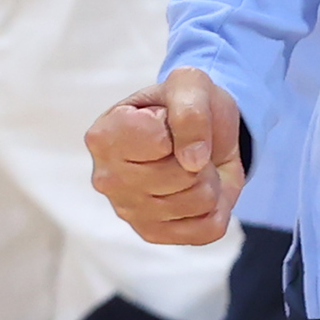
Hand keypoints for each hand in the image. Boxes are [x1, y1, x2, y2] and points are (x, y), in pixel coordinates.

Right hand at [87, 67, 244, 245]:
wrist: (196, 134)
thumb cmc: (182, 105)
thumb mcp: (190, 85)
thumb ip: (190, 111)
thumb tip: (192, 161)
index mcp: (104, 136)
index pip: (160, 141)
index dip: (181, 125)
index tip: (169, 119)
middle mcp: (107, 179)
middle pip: (185, 176)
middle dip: (200, 155)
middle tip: (186, 146)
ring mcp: (129, 212)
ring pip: (201, 202)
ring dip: (209, 179)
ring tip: (191, 166)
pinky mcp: (154, 235)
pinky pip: (208, 228)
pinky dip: (216, 207)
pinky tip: (193, 191)